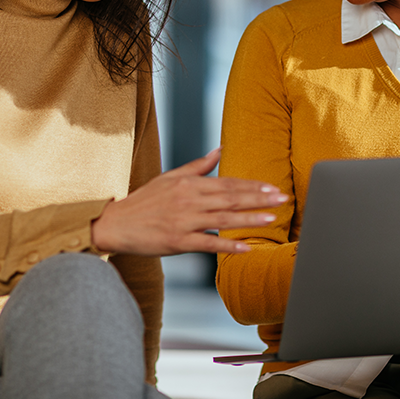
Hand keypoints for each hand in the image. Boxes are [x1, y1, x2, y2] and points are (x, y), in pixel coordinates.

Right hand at [91, 148, 286, 255]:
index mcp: (189, 184)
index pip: (227, 183)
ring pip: (223, 219)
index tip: (272, 187)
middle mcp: (189, 200)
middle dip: (258, 198)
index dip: (252, 186)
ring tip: (272, 218)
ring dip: (249, 219)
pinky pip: (207, 243)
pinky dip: (227, 246)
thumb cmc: (144, 201)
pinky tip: (246, 248)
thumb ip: (198, 165)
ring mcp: (184, 221)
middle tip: (282, 199)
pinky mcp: (178, 241)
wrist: (117, 223)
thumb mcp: (170, 177)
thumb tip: (219, 150)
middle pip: (230, 198)